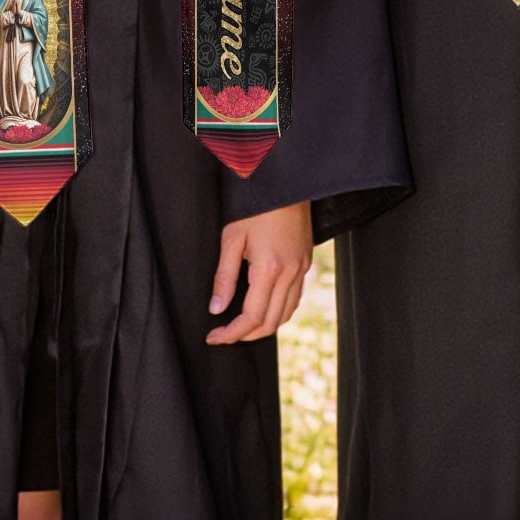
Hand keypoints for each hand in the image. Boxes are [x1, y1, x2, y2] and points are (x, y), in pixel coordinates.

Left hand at [206, 200, 313, 344]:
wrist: (286, 183)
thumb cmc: (256, 206)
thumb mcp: (232, 238)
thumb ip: (224, 277)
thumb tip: (216, 308)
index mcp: (269, 268)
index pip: (251, 317)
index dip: (231, 333)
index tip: (214, 337)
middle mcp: (290, 272)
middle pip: (270, 322)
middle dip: (246, 335)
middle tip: (224, 334)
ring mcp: (301, 268)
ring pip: (286, 314)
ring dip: (264, 326)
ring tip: (242, 326)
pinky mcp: (306, 262)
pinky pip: (295, 298)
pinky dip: (279, 311)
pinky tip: (264, 307)